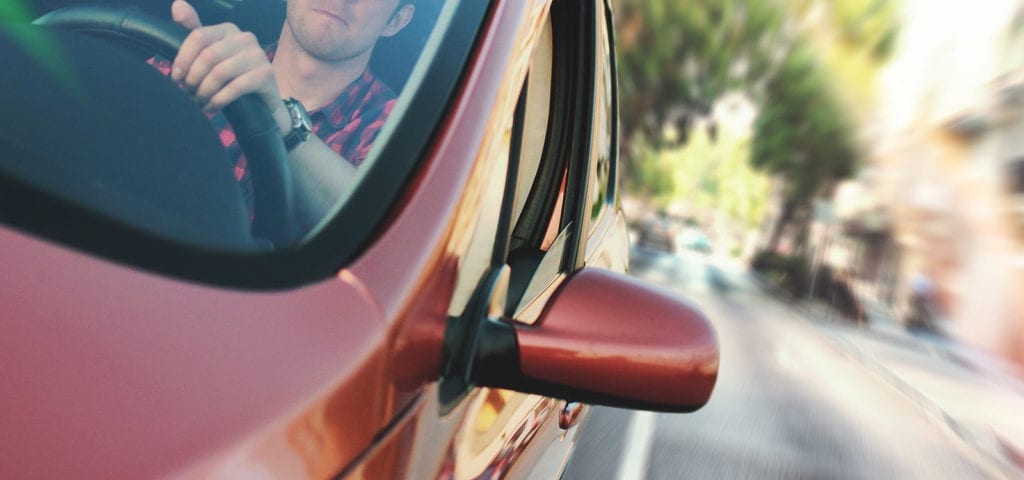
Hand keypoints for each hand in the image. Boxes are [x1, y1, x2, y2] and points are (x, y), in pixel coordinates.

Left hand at [170, 0, 285, 119]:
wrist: (262, 104)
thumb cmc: (233, 79)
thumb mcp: (211, 56)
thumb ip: (194, 32)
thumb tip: (177, 5)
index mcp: (228, 30)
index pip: (198, 36)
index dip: (183, 59)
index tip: (176, 78)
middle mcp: (245, 37)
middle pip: (208, 56)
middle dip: (193, 78)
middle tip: (189, 94)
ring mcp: (258, 55)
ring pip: (219, 73)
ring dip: (204, 91)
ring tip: (199, 102)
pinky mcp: (266, 74)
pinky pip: (235, 87)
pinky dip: (218, 100)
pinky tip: (212, 107)